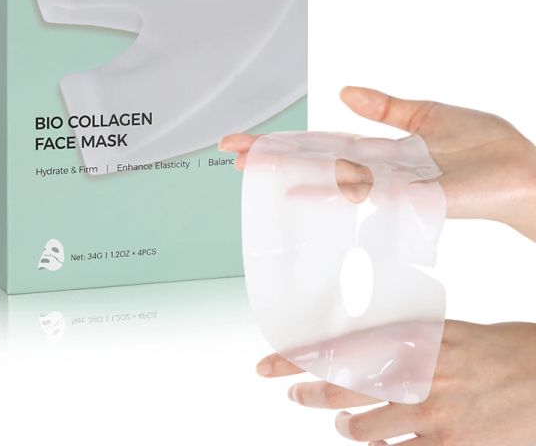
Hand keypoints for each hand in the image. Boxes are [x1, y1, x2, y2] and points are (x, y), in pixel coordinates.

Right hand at [219, 87, 535, 239]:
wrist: (526, 175)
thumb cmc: (487, 150)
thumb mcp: (428, 115)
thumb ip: (385, 107)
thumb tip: (345, 91)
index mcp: (381, 152)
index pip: (323, 143)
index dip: (288, 140)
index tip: (254, 139)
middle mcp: (378, 171)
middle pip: (316, 159)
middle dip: (273, 154)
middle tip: (232, 150)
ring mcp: (391, 185)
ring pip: (330, 174)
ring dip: (289, 170)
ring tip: (251, 167)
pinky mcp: (412, 194)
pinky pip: (368, 190)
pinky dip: (332, 187)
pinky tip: (302, 186)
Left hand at [255, 320, 535, 444]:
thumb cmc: (496, 349)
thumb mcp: (445, 330)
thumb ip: (401, 338)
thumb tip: (359, 346)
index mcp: (412, 338)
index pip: (338, 348)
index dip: (298, 358)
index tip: (269, 366)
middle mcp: (415, 373)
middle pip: (341, 388)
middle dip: (309, 392)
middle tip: (294, 392)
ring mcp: (431, 413)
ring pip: (363, 428)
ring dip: (345, 425)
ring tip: (341, 421)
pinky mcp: (450, 445)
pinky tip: (379, 442)